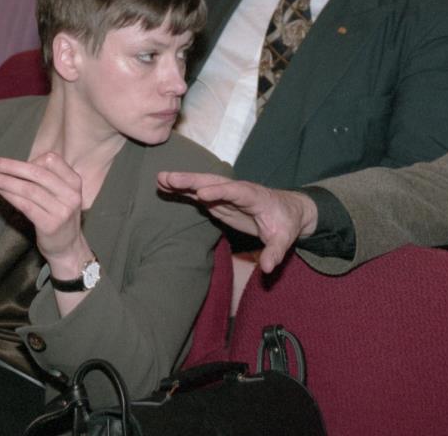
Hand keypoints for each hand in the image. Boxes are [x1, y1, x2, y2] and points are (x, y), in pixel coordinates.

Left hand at [0, 153, 92, 265]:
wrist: (68, 247)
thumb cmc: (59, 216)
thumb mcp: (61, 194)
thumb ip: (45, 180)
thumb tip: (13, 166)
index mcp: (74, 182)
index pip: (51, 160)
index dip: (31, 159)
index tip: (14, 165)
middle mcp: (71, 194)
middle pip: (37, 173)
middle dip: (10, 166)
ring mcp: (62, 210)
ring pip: (28, 189)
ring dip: (5, 180)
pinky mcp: (50, 224)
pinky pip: (26, 205)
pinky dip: (10, 195)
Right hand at [156, 172, 317, 272]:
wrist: (287, 211)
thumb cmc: (285, 223)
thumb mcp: (284, 239)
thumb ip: (275, 252)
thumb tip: (267, 269)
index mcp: (255, 197)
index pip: (237, 192)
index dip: (220, 192)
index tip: (202, 194)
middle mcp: (237, 191)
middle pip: (213, 182)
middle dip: (192, 180)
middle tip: (170, 178)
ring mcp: (226, 194)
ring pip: (202, 185)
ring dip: (182, 182)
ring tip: (160, 179)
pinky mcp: (218, 200)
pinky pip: (198, 194)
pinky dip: (182, 191)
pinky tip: (165, 187)